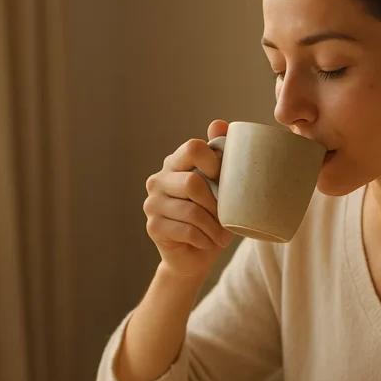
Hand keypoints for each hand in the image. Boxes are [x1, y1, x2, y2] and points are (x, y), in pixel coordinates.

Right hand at [144, 120, 233, 278]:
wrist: (196, 257)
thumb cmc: (212, 218)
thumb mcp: (222, 188)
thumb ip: (220, 156)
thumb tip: (218, 123)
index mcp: (175, 164)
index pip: (193, 148)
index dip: (215, 163)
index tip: (225, 181)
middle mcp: (158, 179)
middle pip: (193, 182)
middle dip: (217, 204)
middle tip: (228, 218)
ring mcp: (152, 203)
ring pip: (192, 210)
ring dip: (214, 227)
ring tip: (223, 235)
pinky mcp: (153, 226)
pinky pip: (187, 230)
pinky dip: (205, 239)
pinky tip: (209, 243)